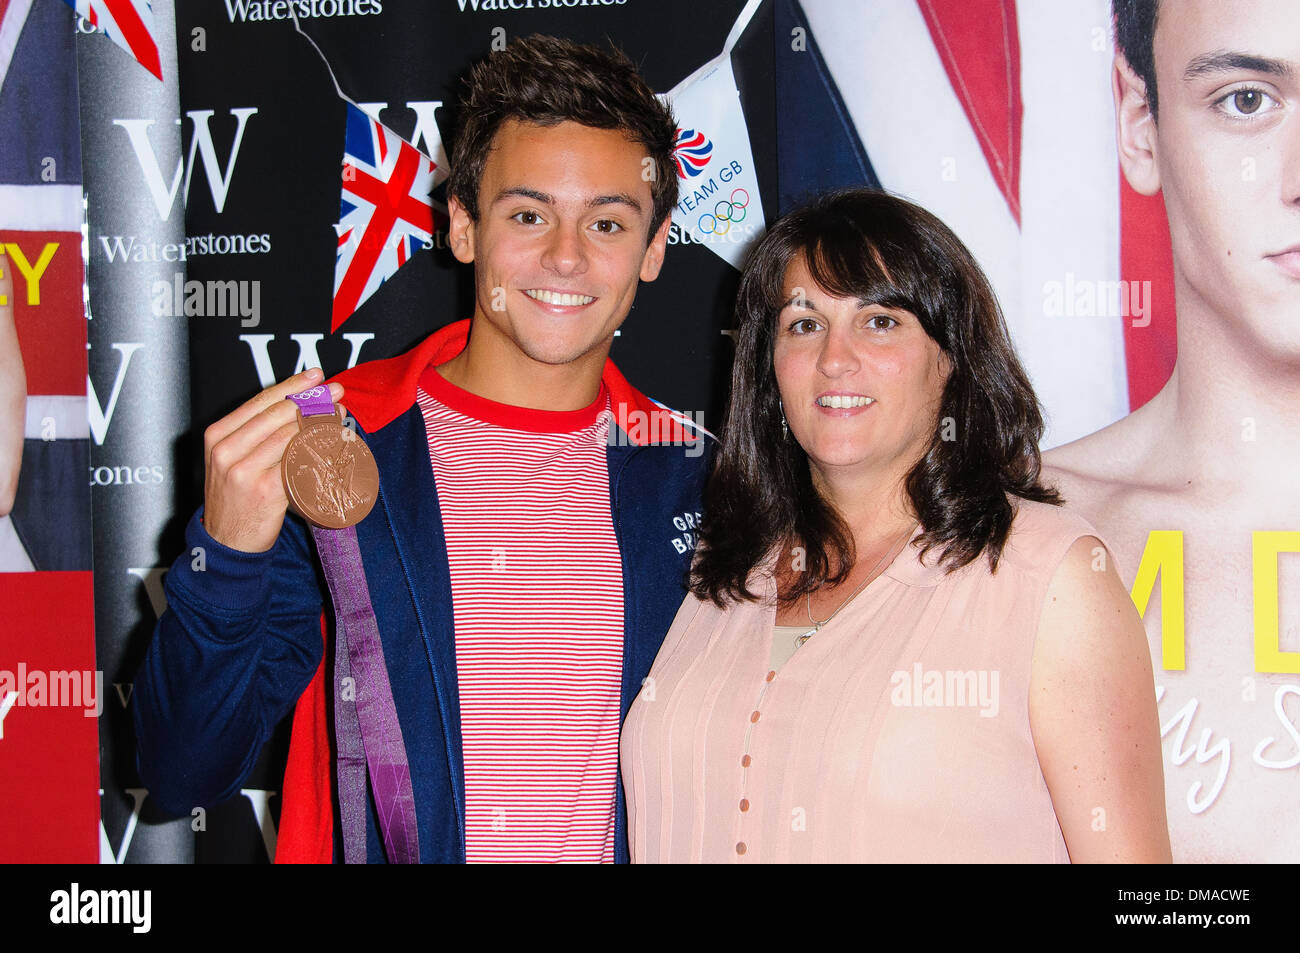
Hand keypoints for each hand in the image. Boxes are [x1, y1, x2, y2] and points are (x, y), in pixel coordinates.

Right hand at [202, 368, 343, 552]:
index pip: (260, 402)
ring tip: (339, 416)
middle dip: (311, 400)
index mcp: (218, 436)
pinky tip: (333, 443)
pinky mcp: (265, 491)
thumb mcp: (232, 460)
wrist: (227, 542)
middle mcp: (227, 450)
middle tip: (335, 392)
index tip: (316, 377)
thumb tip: (297, 404)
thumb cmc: (236, 499)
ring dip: (320, 423)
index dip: (292, 386)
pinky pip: (299, 462)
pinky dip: (319, 450)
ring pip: (291, 436)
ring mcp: (244, 471)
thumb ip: (256, 434)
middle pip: (277, 414)